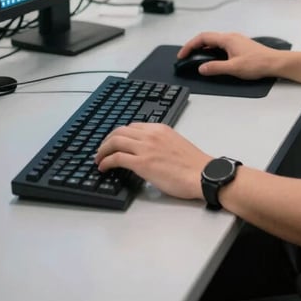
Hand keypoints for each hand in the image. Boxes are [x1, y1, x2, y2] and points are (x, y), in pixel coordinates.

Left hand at [95, 123, 210, 199]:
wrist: (202, 174)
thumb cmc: (194, 165)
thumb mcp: (175, 144)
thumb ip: (160, 143)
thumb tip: (148, 151)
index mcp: (159, 128)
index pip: (132, 126)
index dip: (119, 134)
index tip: (114, 142)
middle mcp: (151, 134)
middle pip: (120, 131)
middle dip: (107, 140)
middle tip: (102, 149)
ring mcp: (145, 148)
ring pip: (115, 141)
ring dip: (103, 150)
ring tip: (99, 158)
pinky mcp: (142, 163)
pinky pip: (116, 158)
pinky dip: (106, 161)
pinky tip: (103, 167)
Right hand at [177, 31, 281, 79]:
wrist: (275, 63)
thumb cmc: (258, 63)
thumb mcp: (234, 68)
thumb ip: (215, 68)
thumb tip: (202, 68)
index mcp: (227, 39)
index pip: (202, 38)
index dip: (189, 46)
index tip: (182, 55)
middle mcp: (230, 37)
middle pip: (207, 38)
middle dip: (194, 47)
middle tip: (186, 57)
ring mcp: (235, 41)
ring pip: (214, 42)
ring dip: (203, 49)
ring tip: (196, 59)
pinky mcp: (239, 46)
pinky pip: (221, 45)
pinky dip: (212, 51)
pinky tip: (213, 60)